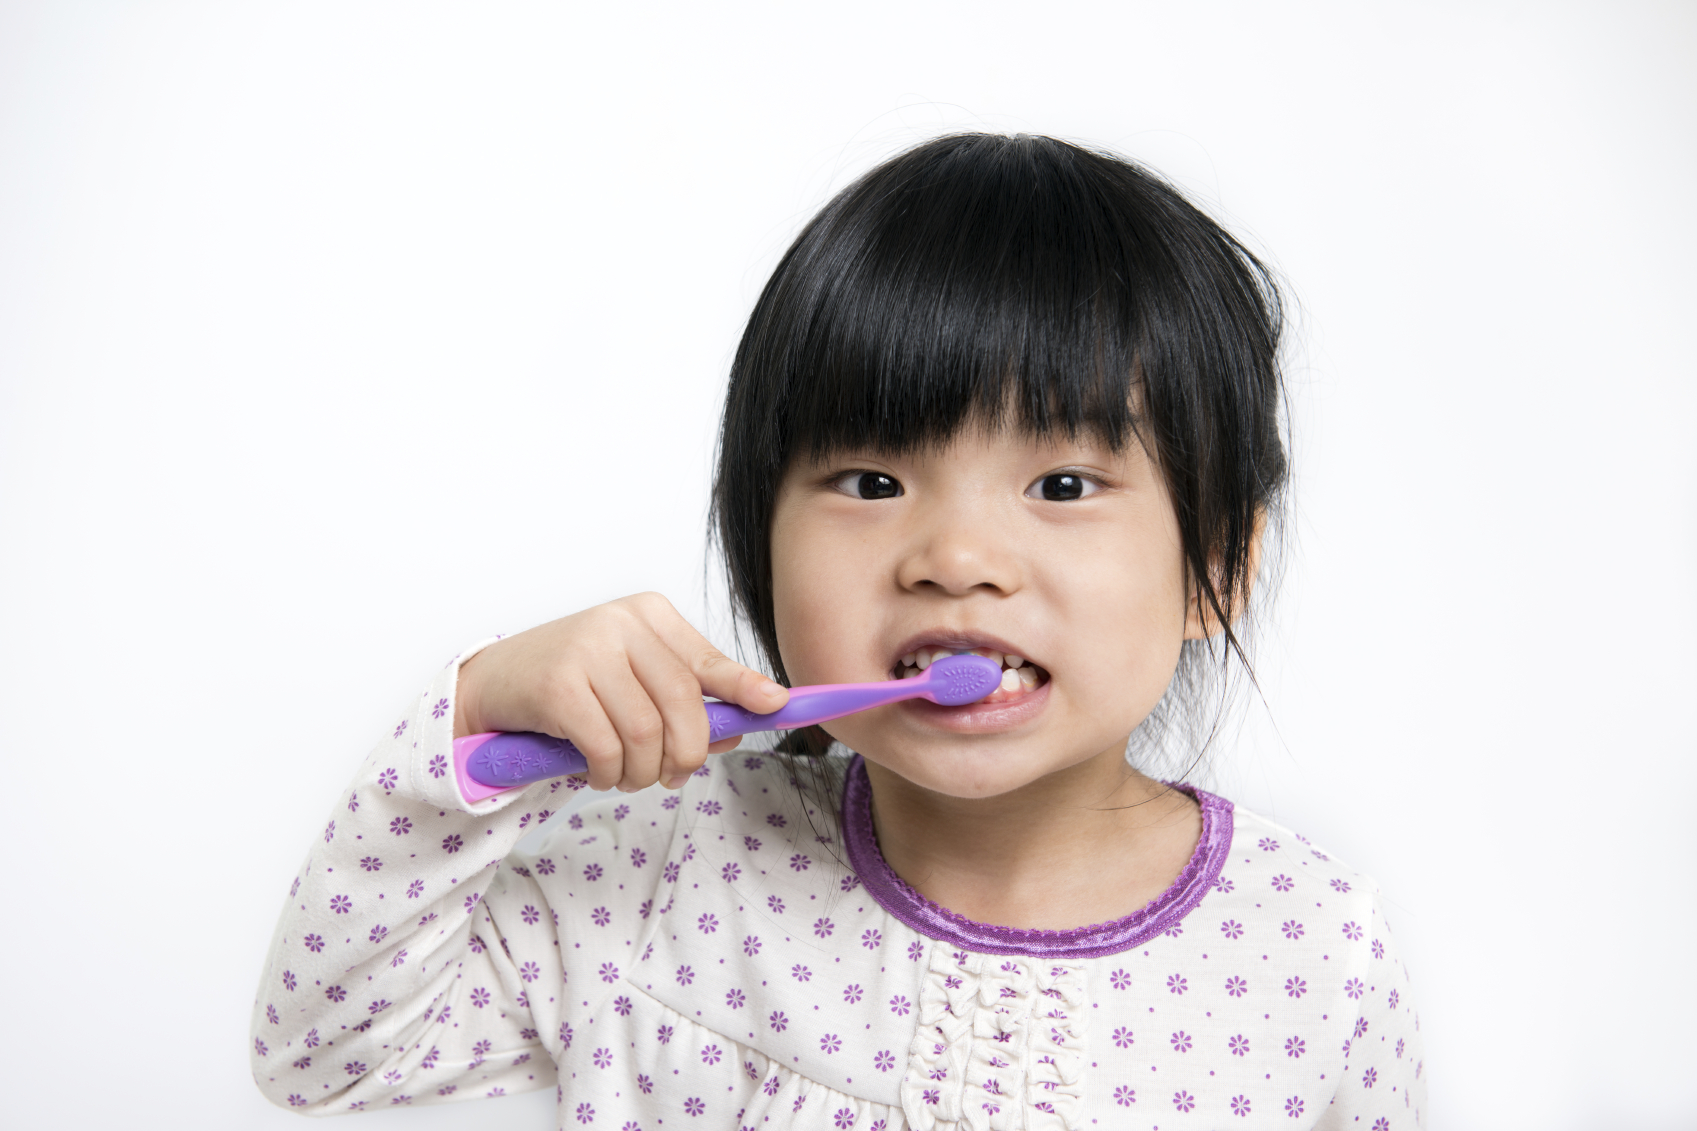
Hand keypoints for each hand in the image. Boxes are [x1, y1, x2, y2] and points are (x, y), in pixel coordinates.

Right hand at [453, 593, 788, 791]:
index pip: (707, 660)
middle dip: (686, 754)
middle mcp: (622, 623)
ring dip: (642, 772)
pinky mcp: (558, 684)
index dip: (743, 687)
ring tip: (627, 778)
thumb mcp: (633, 680)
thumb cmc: (574, 683)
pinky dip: (608, 774)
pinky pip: (606, 747)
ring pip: (646, 732)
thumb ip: (684, 701)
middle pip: (683, 702)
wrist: (495, 683)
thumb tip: (739, 728)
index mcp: (649, 614)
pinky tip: (598, 774)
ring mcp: (588, 650)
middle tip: (673, 778)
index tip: (776, 705)